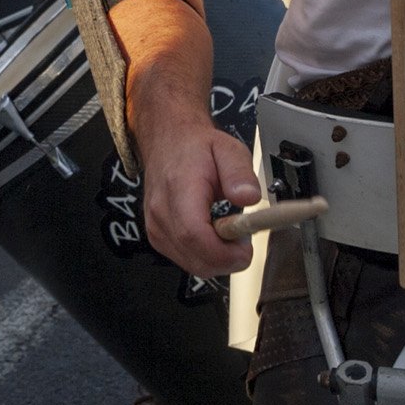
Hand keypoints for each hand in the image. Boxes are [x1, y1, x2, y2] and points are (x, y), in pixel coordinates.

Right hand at [132, 93, 262, 278]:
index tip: (245, 248)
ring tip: (229, 234)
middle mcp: (161, 211)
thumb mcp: (228, 150)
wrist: (168, 141)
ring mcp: (156, 226)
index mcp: (178, 188)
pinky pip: (184, 260)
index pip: (194, 234)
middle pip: (194, 256)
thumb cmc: (195, 148)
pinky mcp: (156, 235)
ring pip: (191, 264)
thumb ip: (240, 173)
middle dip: (227, 260)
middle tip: (244, 242)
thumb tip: (248, 197)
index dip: (223, 252)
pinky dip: (205, 257)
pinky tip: (214, 237)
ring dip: (217, 260)